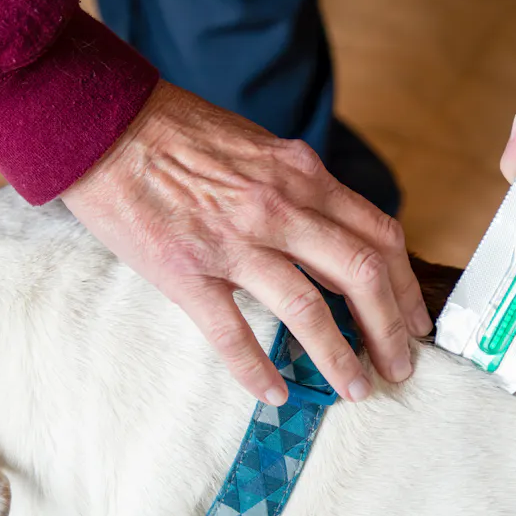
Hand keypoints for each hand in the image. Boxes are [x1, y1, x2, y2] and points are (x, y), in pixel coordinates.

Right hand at [62, 81, 431, 405]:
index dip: (405, 285)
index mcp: (302, 175)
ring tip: (355, 389)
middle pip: (361, 275)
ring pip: (308, 308)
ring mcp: (233, 240)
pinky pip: (232, 332)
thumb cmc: (178, 134)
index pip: (379, 235)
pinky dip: (257, 369)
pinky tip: (274, 393)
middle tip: (399, 368)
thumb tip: (335, 237)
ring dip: (339, 356)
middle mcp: (279, 206)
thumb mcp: (260, 149)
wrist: (101, 123)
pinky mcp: (186, 270)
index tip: (415, 321)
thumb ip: (301, 191)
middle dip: (390, 330)